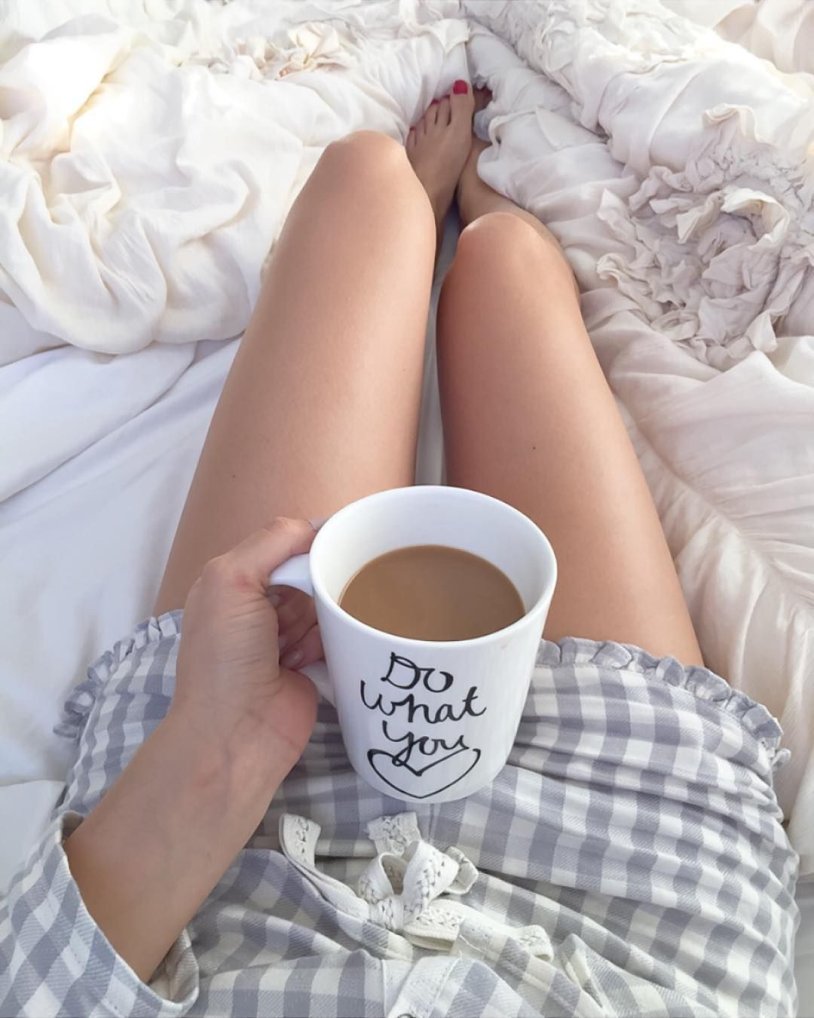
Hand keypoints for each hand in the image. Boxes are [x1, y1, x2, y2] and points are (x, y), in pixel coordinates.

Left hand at [169, 518, 321, 793]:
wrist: (236, 733)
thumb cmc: (225, 656)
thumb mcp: (231, 579)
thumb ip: (272, 540)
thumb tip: (318, 527)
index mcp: (233, 578)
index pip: (284, 542)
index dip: (310, 543)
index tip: (340, 543)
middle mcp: (258, 603)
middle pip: (311, 572)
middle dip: (315, 586)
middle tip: (304, 606)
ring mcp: (286, 636)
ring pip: (327, 603)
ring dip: (319, 620)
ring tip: (295, 647)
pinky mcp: (312, 663)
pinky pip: (338, 635)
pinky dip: (332, 642)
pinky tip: (310, 659)